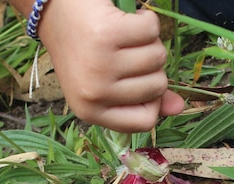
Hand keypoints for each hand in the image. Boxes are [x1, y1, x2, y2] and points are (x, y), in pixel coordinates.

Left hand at [37, 0, 183, 131]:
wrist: (54, 11)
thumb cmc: (83, 50)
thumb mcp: (106, 82)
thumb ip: (143, 98)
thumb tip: (179, 107)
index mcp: (90, 111)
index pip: (144, 122)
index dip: (152, 101)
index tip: (140, 83)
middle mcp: (94, 92)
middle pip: (156, 87)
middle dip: (151, 67)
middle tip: (127, 53)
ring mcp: (100, 64)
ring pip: (157, 57)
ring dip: (149, 42)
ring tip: (125, 36)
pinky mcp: (108, 33)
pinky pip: (152, 30)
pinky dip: (146, 20)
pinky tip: (128, 19)